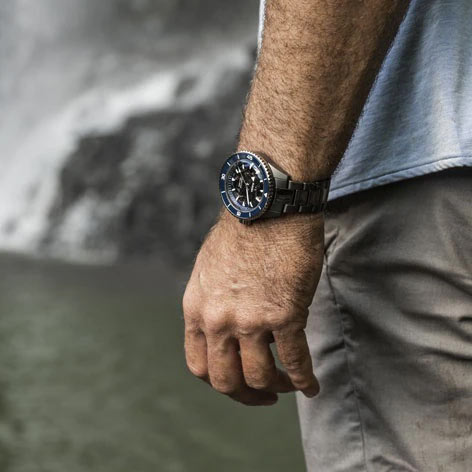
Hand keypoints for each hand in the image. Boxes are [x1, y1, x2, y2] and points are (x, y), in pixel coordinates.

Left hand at [183, 211, 323, 405]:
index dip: (219, 382)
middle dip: (246, 396)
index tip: (237, 383)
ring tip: (289, 384)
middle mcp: (217, 320)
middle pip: (225, 380)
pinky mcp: (284, 315)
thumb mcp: (209, 270)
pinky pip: (296, 362)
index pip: (198, 365)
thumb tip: (228, 327)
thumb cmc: (243, 232)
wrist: (268, 205)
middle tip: (263, 396)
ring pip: (260, 378)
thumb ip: (212, 304)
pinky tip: (312, 385)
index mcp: (196, 309)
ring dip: (278, 388)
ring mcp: (250, 320)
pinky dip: (305, 380)